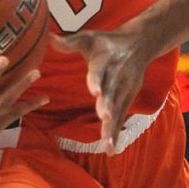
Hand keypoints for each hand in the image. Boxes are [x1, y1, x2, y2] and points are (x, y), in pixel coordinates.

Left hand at [51, 30, 148, 155]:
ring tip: (107, 142)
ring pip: (117, 108)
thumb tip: (48, 37)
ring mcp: (124, 88)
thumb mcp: (89, 38)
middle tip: (104, 116)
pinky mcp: (128, 98)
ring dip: (112, 125)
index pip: (100, 71)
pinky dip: (117, 132)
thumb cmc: (107, 41)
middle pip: (111, 92)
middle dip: (108, 105)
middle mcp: (117, 75)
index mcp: (105, 60)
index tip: (94, 90)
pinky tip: (111, 149)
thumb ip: (69, 42)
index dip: (97, 80)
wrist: (140, 43)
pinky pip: (121, 117)